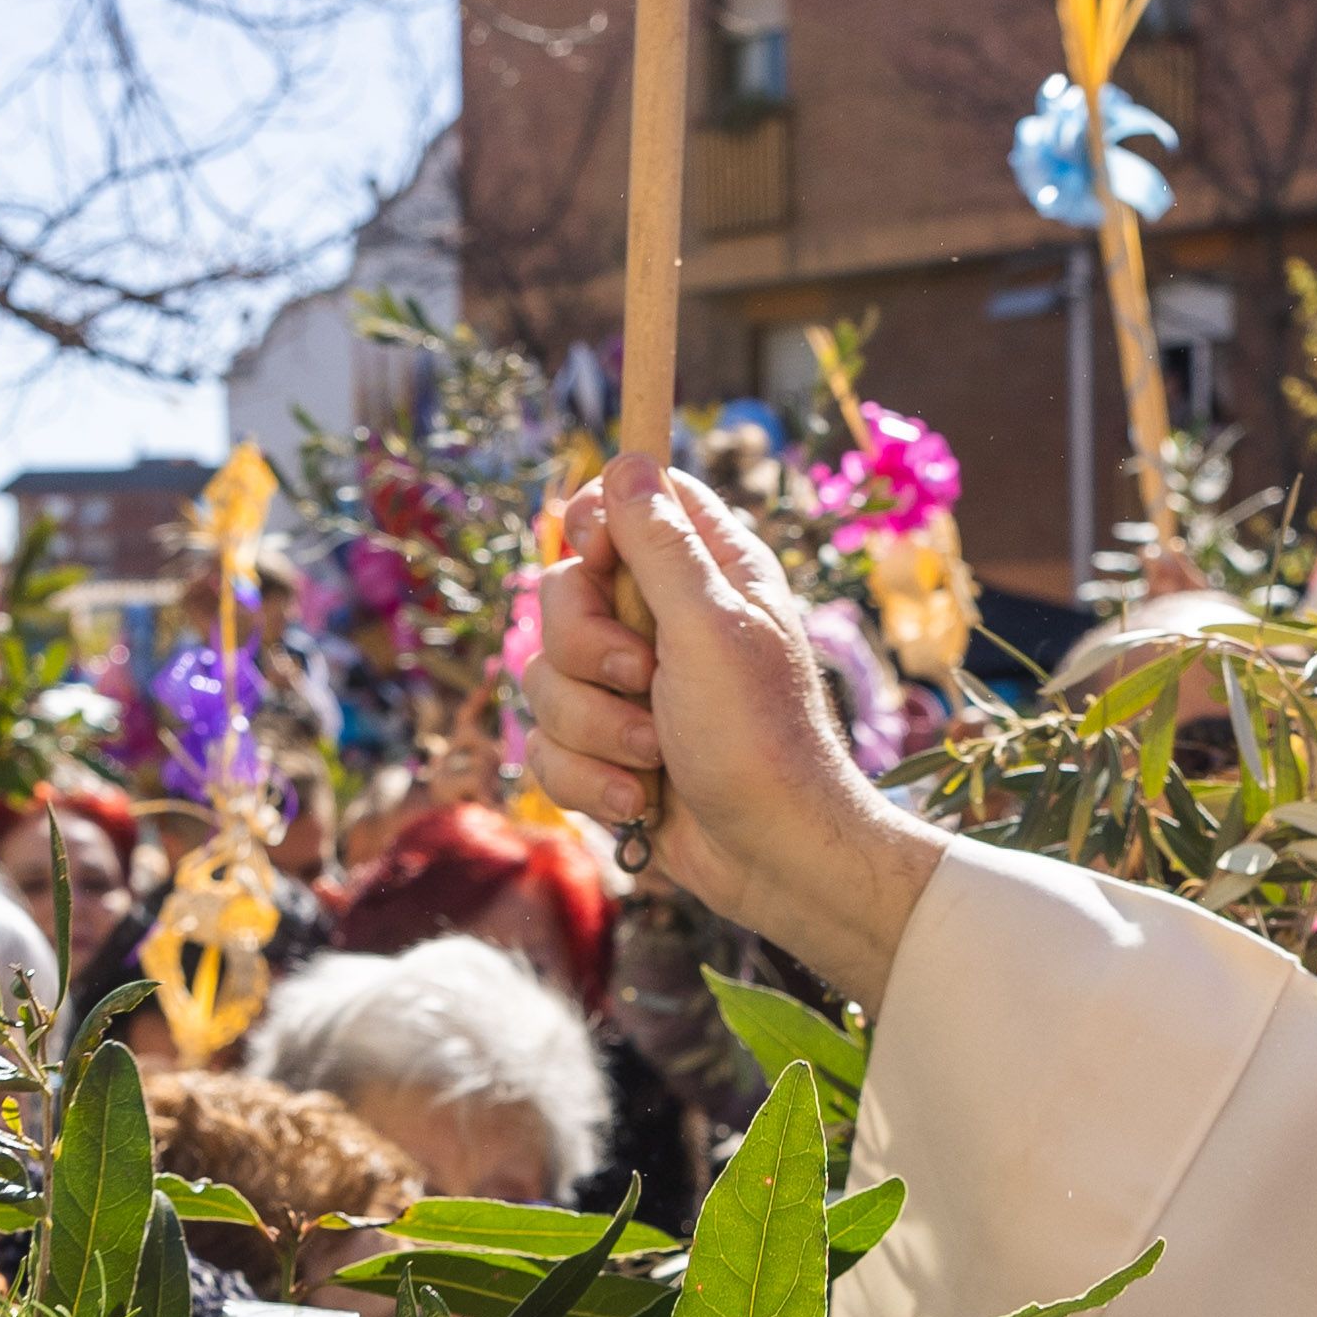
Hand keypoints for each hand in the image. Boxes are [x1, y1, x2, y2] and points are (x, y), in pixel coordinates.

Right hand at [526, 463, 941, 1008]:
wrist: (771, 856)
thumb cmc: (758, 737)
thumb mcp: (710, 627)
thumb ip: (660, 545)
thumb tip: (626, 460)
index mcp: (705, 572)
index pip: (626, 502)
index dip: (596, 524)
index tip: (601, 560)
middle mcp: (664, 621)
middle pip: (562, 592)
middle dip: (587, 650)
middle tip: (643, 679)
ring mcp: (629, 688)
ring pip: (545, 676)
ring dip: (594, 728)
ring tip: (653, 756)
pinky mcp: (605, 749)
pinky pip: (546, 745)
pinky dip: (588, 779)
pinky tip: (640, 798)